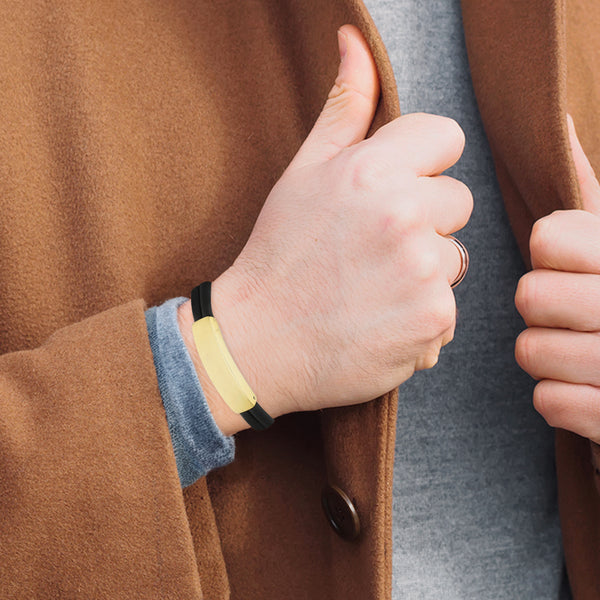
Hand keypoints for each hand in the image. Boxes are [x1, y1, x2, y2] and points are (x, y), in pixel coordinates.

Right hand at [182, 24, 472, 434]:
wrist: (257, 342)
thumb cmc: (278, 256)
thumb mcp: (302, 174)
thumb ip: (343, 109)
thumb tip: (354, 40)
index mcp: (372, 170)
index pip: (446, 139)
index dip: (420, 166)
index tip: (390, 193)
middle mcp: (404, 216)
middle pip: (457, 202)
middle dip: (423, 222)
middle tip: (370, 250)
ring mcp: (422, 273)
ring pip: (455, 260)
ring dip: (422, 275)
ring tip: (370, 290)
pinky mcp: (432, 323)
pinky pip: (447, 310)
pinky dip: (419, 319)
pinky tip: (376, 322)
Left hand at [515, 114, 599, 443]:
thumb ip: (592, 193)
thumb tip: (559, 117)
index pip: (547, 237)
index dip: (550, 254)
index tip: (572, 265)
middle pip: (529, 295)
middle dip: (543, 308)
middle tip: (575, 316)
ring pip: (530, 351)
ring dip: (549, 356)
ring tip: (584, 354)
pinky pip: (548, 402)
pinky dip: (563, 401)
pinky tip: (591, 394)